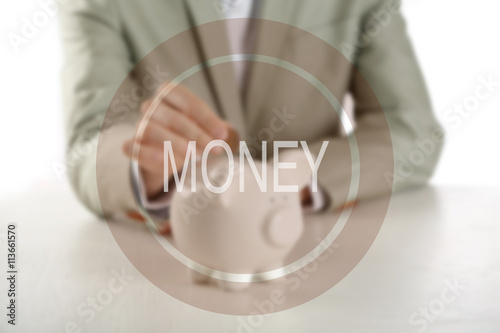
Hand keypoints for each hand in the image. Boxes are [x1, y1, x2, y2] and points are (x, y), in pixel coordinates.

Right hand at [123, 83, 235, 198]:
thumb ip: (215, 130)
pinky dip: (148, 154)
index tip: (222, 134)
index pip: (186, 101)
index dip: (206, 118)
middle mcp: (152, 105)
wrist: (169, 151)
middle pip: (172, 117)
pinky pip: (133, 147)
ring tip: (196, 156)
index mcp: (169, 93)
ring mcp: (140, 125)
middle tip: (214, 149)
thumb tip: (228, 135)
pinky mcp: (132, 145)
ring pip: (152, 130)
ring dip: (177, 144)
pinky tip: (166, 161)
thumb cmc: (191, 133)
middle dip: (196, 134)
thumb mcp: (205, 128)